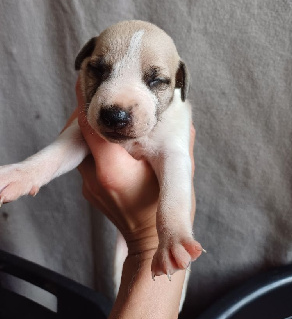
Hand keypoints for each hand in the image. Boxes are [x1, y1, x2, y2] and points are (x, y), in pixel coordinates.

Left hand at [74, 79, 195, 254]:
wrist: (147, 241)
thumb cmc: (164, 207)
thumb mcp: (177, 173)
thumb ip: (179, 138)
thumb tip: (183, 108)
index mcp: (113, 169)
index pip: (89, 126)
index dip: (87, 99)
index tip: (87, 77)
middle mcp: (93, 175)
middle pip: (81, 131)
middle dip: (91, 110)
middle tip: (105, 93)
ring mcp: (87, 184)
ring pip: (82, 144)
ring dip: (94, 128)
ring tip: (111, 117)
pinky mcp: (87, 188)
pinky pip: (86, 158)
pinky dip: (95, 146)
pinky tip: (114, 143)